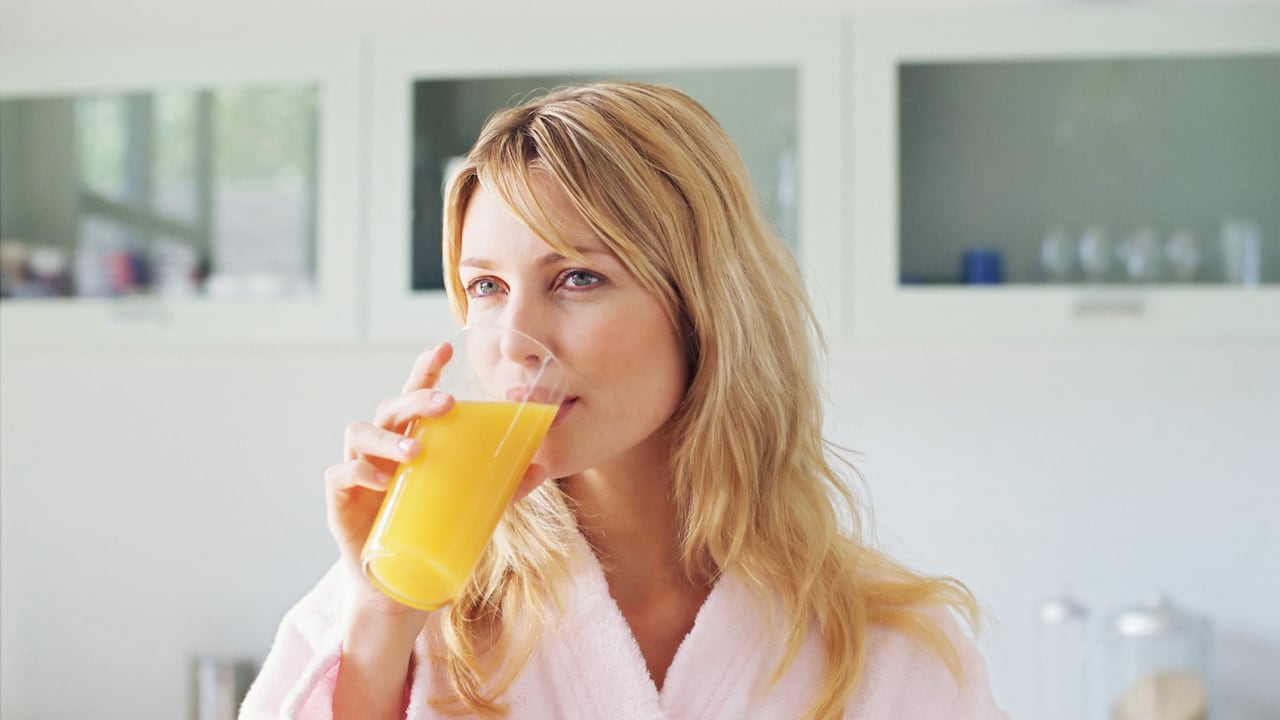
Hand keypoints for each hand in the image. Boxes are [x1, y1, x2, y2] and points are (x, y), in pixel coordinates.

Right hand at [322, 343, 549, 614]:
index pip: (415, 395)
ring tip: (415, 454)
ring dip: (387, 438)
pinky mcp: (341, 498)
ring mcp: (358, 469)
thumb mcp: (470, 507)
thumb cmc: (432, 534)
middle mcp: (382, 447)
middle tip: (445, 405)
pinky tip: (380, 480)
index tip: (441, 350)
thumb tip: (541, 466)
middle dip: (417, 400)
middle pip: (391, 408)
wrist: (397, 587)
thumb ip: (502, 487)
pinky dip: (360, 472)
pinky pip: (342, 474)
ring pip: (360, 433)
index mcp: (411, 440)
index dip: (425, 371)